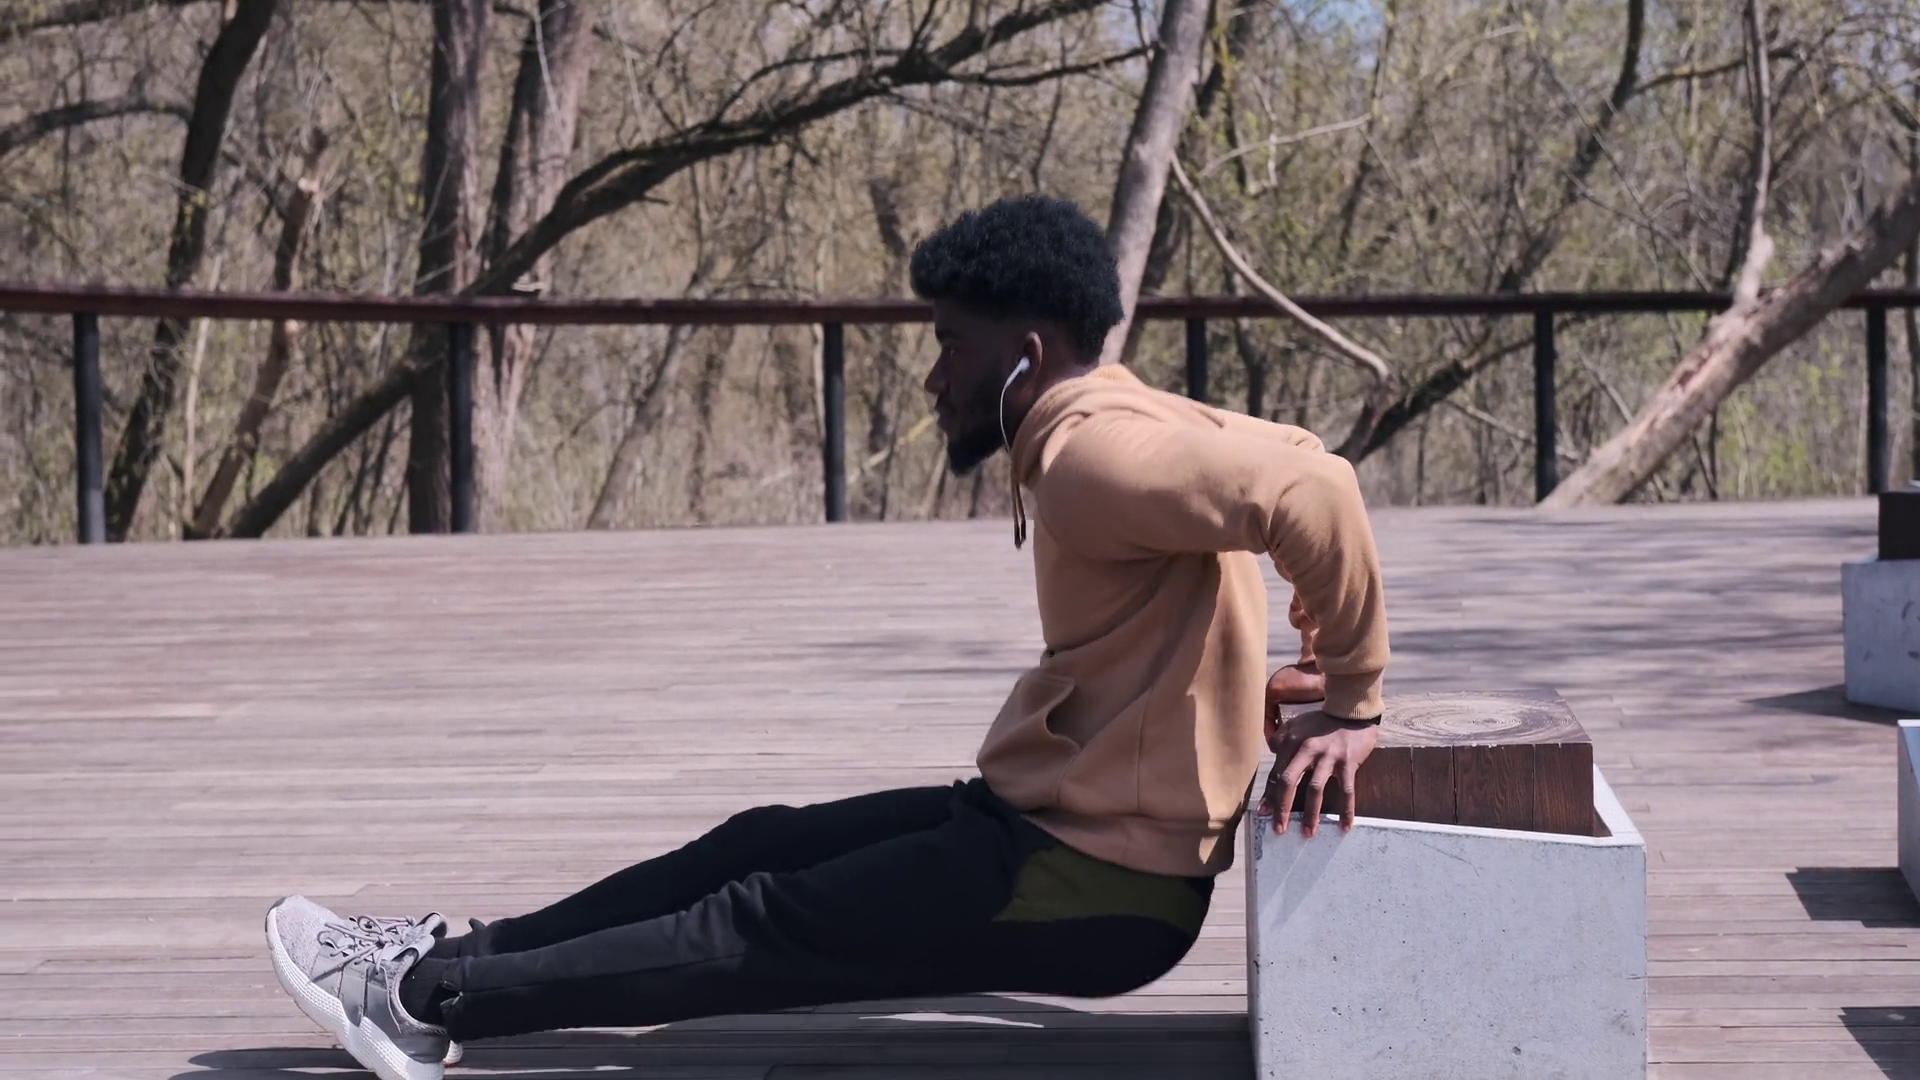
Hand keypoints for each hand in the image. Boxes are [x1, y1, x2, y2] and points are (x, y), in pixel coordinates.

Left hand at [1256, 709, 1378, 836]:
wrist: (1351, 709)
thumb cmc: (1322, 720)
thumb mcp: (1297, 724)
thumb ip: (1282, 738)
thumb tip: (1272, 752)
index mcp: (1292, 743)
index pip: (1277, 773)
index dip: (1269, 795)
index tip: (1263, 813)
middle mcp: (1306, 750)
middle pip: (1289, 782)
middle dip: (1283, 808)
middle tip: (1279, 829)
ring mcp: (1328, 757)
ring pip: (1315, 789)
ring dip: (1311, 814)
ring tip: (1308, 833)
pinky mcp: (1348, 762)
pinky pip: (1347, 790)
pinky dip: (1346, 810)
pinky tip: (1344, 826)